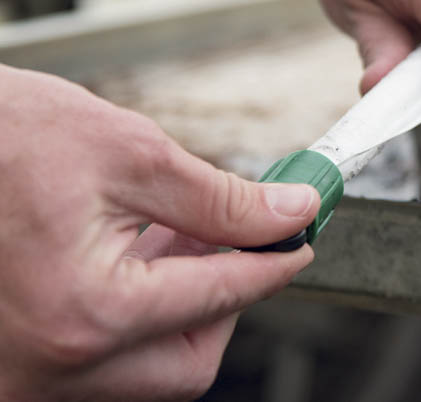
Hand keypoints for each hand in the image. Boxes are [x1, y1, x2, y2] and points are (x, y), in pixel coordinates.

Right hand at [0, 64, 318, 401]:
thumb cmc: (11, 136)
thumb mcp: (131, 154)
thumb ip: (222, 198)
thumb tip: (289, 212)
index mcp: (82, 315)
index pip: (216, 301)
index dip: (272, 265)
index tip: (301, 240)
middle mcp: (46, 368)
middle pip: (183, 364)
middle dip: (227, 303)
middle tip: (246, 243)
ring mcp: (21, 376)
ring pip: (142, 369)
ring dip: (181, 307)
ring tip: (188, 236)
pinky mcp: (11, 363)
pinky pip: (99, 359)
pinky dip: (136, 313)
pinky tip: (145, 253)